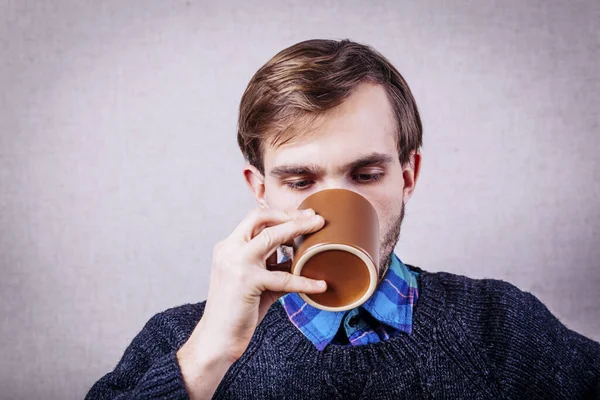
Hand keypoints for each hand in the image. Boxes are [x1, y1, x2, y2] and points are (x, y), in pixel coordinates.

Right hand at [176, 208, 325, 398]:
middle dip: (290, 215)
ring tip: (320, 230)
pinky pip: (284, 277)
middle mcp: (229, 249)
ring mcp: (236, 263)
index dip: (280, 214)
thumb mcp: (256, 281)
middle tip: (314, 217)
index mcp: (228, 247)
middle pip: (261, 219)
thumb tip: (300, 257)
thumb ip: (273, 266)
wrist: (218, 338)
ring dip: (298, 230)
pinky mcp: (247, 281)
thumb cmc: (238, 310)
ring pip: (271, 237)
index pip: (254, 219)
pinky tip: (320, 285)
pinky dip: (305, 280)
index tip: (302, 216)